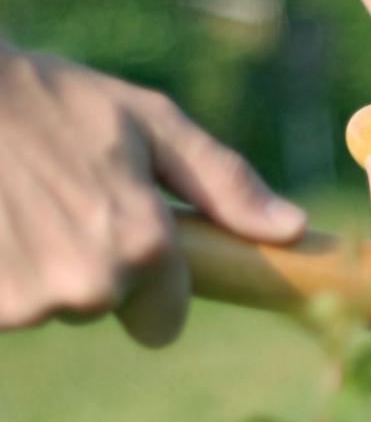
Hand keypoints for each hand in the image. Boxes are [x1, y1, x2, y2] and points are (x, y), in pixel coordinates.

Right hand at [0, 46, 305, 345]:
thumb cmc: (45, 98)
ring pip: (43, 307)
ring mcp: (27, 302)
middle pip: (99, 308)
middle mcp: (91, 284)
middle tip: (48, 199)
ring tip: (11, 202)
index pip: (161, 323)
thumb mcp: (144, 122)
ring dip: (29, 266)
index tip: (111, 234)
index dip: (141, 283)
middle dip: (81, 263)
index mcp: (143, 247)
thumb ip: (223, 183)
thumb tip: (291, 228)